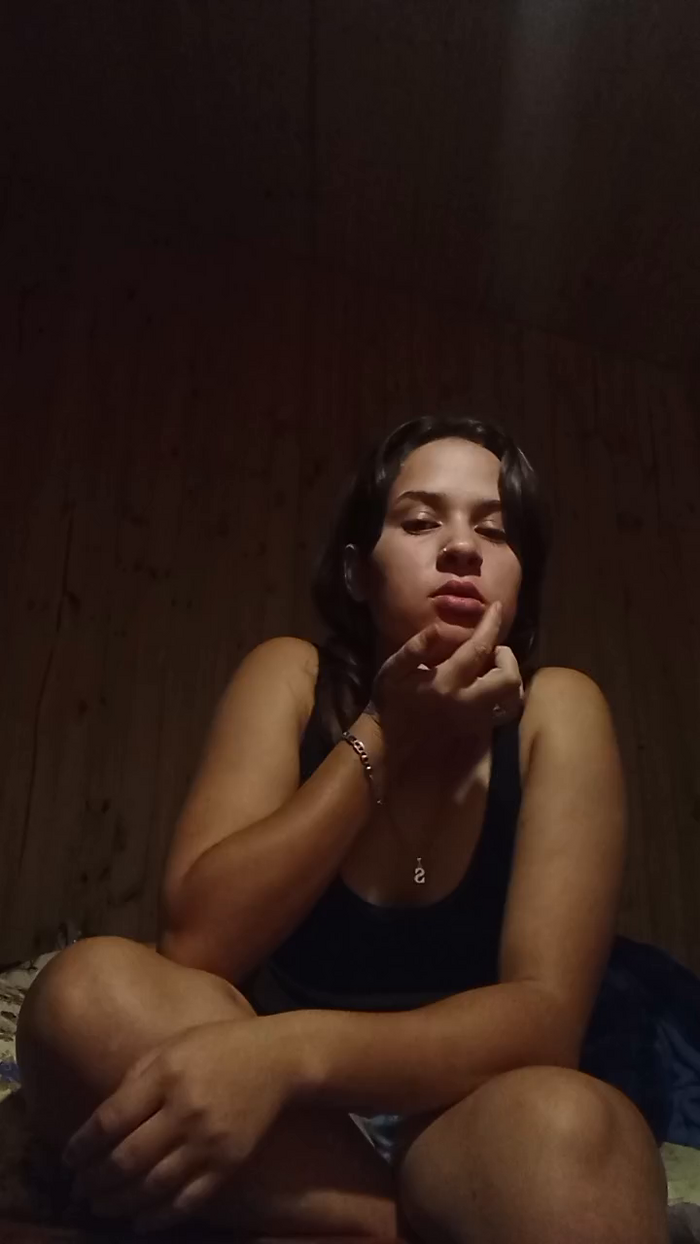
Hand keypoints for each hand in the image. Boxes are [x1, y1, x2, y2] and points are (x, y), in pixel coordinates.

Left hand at [63, 1018, 298, 1232]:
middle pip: (127, 1159)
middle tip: (79, 1190)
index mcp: (166, 1076)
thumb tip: (99, 1127)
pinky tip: (138, 1221)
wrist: (276, 1060)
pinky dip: (158, 1217)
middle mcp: (186, 1111)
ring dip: (119, 1203)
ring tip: (100, 1206)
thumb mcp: (170, 1048)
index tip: (67, 1160)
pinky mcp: (229, 1164)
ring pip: (153, 1187)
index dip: (82, 1146)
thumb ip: (134, 1082)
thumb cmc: (215, 1048)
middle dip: (95, 1180)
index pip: (111, 1121)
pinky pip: (188, 1201)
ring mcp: (210, 1142)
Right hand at [372, 601, 522, 762]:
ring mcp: (476, 719)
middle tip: (491, 648)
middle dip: (507, 656)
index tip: (497, 607)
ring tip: (493, 667)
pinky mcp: (477, 729)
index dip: (490, 625)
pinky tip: (490, 685)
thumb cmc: (390, 702)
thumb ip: (416, 648)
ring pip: (512, 699)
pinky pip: (504, 711)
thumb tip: (438, 628)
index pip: (479, 649)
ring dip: (510, 677)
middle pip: (508, 678)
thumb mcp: (393, 670)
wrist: (391, 743)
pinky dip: (505, 695)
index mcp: (446, 682)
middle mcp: (467, 701)